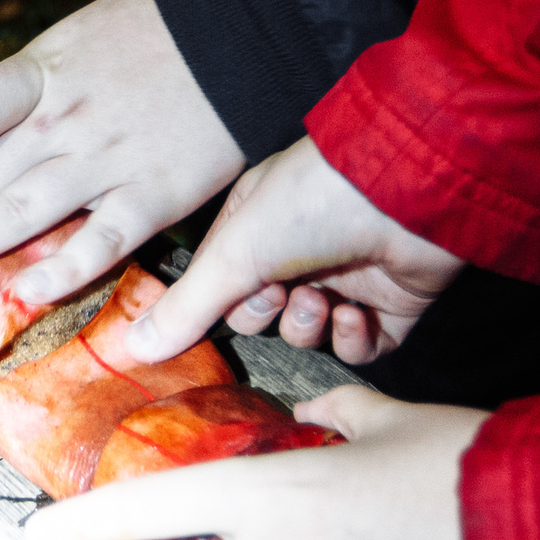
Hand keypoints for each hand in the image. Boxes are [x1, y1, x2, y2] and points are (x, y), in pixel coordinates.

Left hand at [0, 0, 242, 301]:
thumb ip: (32, 88)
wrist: (248, 26)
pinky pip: (100, 241)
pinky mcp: (155, 194)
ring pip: (18, 212)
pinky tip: (22, 294)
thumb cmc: (158, 32)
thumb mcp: (78, 39)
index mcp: (42, 74)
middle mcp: (62, 121)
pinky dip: (62, 269)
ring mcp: (106, 160)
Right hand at [125, 137, 465, 365]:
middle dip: (264, 313)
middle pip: (259, 315)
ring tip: (321, 298)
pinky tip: (353, 313)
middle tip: (277, 290)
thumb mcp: (234, 252)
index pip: (217, 284)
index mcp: (255, 226)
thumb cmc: (311, 201)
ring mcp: (346, 277)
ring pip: (307, 335)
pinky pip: (359, 348)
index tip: (215, 309)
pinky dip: (352, 340)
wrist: (405, 192)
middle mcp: (299, 250)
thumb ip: (187, 307)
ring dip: (307, 326)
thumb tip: (133, 348)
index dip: (213, 303)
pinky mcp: (390, 305)